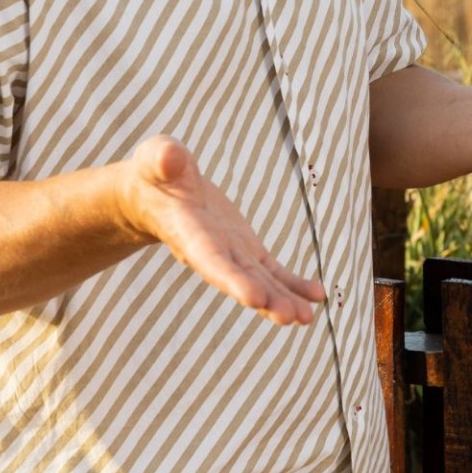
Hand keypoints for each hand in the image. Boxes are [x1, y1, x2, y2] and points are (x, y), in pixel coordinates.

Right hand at [116, 136, 325, 325]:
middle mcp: (210, 251)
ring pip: (259, 281)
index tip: (254, 298)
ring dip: (283, 299)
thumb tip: (167, 155)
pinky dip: (293, 283)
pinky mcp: (245, 249)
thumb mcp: (155, 158)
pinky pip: (272, 271)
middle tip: (291, 316)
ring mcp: (231, 253)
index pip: (210, 259)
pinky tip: (316, 295)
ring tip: (306, 317)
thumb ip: (161, 158)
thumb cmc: (154, 172)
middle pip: (240, 278)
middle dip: (265, 299)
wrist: (157, 193)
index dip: (231, 279)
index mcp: (187, 231)